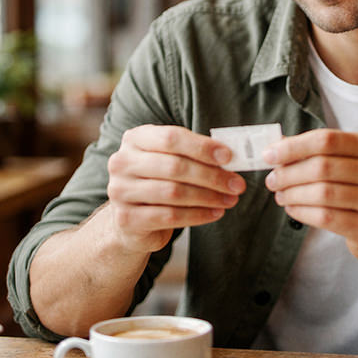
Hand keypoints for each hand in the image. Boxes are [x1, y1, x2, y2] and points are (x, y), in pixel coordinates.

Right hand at [106, 125, 245, 253]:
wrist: (132, 220)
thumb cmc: (158, 182)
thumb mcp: (171, 160)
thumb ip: (194, 155)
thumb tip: (231, 157)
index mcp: (135, 139)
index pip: (171, 137)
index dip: (202, 147)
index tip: (228, 156)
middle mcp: (122, 162)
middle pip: (175, 166)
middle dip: (212, 176)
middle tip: (237, 184)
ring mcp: (120, 191)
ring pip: (173, 192)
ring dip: (209, 197)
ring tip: (230, 199)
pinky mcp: (126, 218)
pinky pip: (170, 216)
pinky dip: (198, 215)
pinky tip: (215, 213)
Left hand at [263, 129, 357, 264]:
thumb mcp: (351, 164)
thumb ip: (319, 153)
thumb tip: (277, 147)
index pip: (326, 139)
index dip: (293, 147)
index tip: (269, 154)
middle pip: (322, 167)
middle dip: (288, 173)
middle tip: (272, 180)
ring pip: (322, 193)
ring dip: (292, 194)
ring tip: (280, 195)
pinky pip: (326, 217)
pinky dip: (302, 212)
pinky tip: (293, 209)